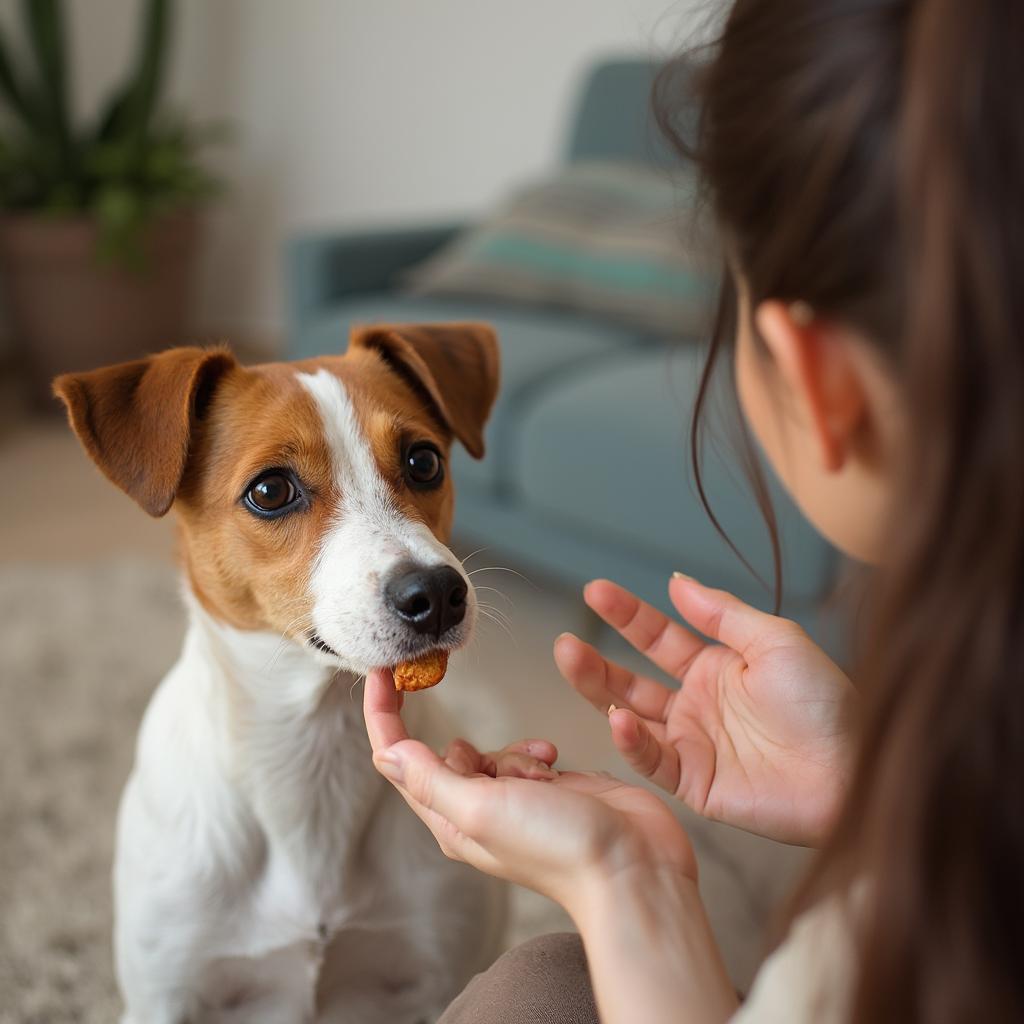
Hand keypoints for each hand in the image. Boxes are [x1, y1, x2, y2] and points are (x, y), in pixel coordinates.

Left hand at [363, 669, 695, 916]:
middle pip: (448, 753)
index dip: (383, 712)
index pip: (397, 758)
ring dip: (514, 752)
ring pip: (491, 749)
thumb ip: (430, 779)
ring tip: (542, 778)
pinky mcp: (546, 789)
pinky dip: (537, 752)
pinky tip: (556, 764)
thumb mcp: (481, 809)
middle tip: (505, 773)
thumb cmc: (559, 847)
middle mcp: (475, 812)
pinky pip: (525, 752)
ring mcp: (512, 801)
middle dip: (474, 748)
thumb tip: (385, 753)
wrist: (633, 868)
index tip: (382, 669)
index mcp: (449, 820)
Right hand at [555, 575, 854, 845]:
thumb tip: (675, 580)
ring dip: (599, 692)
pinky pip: (653, 761)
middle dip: (597, 661)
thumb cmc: (825, 704)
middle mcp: (697, 705)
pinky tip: (618, 718)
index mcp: (717, 667)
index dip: (626, 614)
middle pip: (632, 679)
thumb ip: (722, 614)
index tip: (595, 590)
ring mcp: (693, 745)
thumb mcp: (775, 641)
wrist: (855, 771)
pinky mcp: (696, 784)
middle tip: (566, 641)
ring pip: (631, 717)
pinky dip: (631, 741)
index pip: (657, 637)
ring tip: (573, 663)